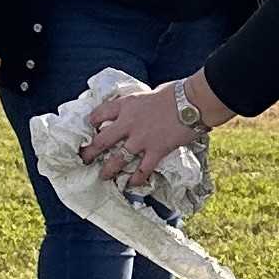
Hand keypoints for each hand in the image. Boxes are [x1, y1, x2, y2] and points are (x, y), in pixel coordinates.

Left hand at [79, 83, 195, 187]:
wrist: (192, 102)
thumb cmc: (176, 93)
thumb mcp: (150, 93)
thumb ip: (141, 105)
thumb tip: (143, 109)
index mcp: (126, 105)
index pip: (99, 114)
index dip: (92, 122)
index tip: (91, 128)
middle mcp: (128, 123)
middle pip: (101, 141)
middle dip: (90, 152)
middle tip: (85, 159)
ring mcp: (141, 139)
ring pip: (117, 159)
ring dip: (108, 170)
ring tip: (103, 177)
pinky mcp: (156, 151)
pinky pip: (142, 169)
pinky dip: (135, 179)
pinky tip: (130, 184)